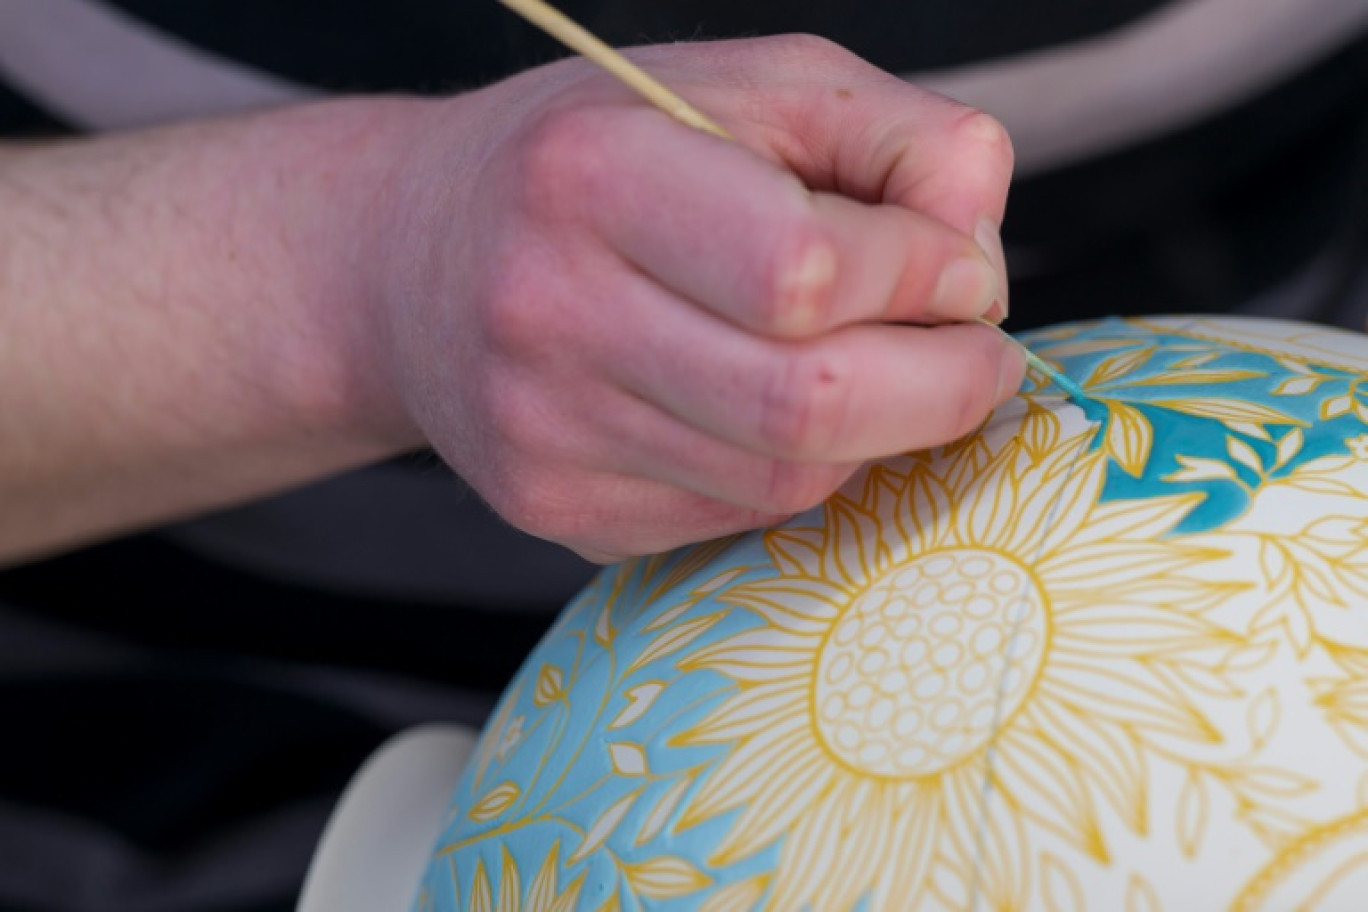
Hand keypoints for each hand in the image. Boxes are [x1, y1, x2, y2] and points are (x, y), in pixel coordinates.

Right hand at [376, 35, 1023, 561]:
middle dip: (942, 389)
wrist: (412, 260)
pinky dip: (799, 471)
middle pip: (805, 404)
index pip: (804, 267)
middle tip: (977, 355)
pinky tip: (777, 411)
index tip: (957, 269)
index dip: (924, 275)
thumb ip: (888, 136)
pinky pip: (736, 518)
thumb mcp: (740, 88)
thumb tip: (978, 249)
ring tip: (873, 368)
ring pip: (786, 480)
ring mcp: (543, 431)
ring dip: (877, 433)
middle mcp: (547, 313)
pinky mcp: (555, 507)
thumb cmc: (591, 159)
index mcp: (590, 176)